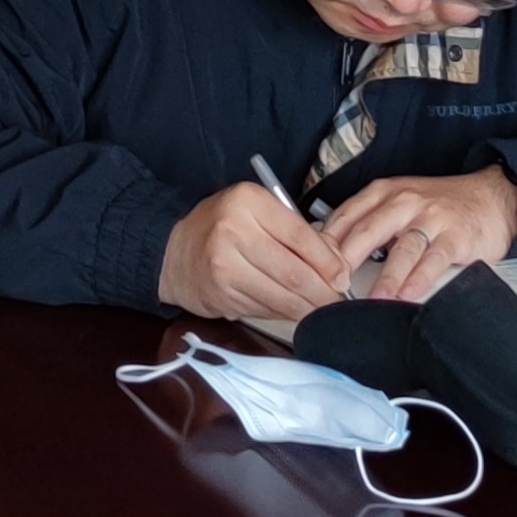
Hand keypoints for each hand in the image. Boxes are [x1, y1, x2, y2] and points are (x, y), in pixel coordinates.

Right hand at [159, 180, 353, 333]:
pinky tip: (291, 311)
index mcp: (248, 202)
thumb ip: (296, 233)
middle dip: (322, 293)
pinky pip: (265, 309)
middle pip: (294, 272)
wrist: (173, 252)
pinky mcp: (222, 295)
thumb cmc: (222, 228)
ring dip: (307, 309)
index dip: (328, 263)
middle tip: (336, 302)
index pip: (300, 236)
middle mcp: (233, 231)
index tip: (342, 279)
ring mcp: (224, 266)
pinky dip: (284, 314)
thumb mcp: (257, 213)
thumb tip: (337, 267)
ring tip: (320, 310)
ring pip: (282, 297)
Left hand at [314, 165, 516, 305]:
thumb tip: (329, 255)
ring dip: (385, 277)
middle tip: (333, 285)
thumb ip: (368, 223)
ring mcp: (431, 218)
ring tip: (371, 300)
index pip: (346, 216)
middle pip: (368, 230)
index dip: (326, 243)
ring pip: (402, 249)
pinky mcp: (456, 236)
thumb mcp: (399, 203)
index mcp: (383, 192)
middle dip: (347, 259)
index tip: (312, 267)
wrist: (493, 197)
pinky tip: (408, 294)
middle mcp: (404, 201)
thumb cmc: (439, 205)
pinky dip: (420, 278)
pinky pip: (434, 259)